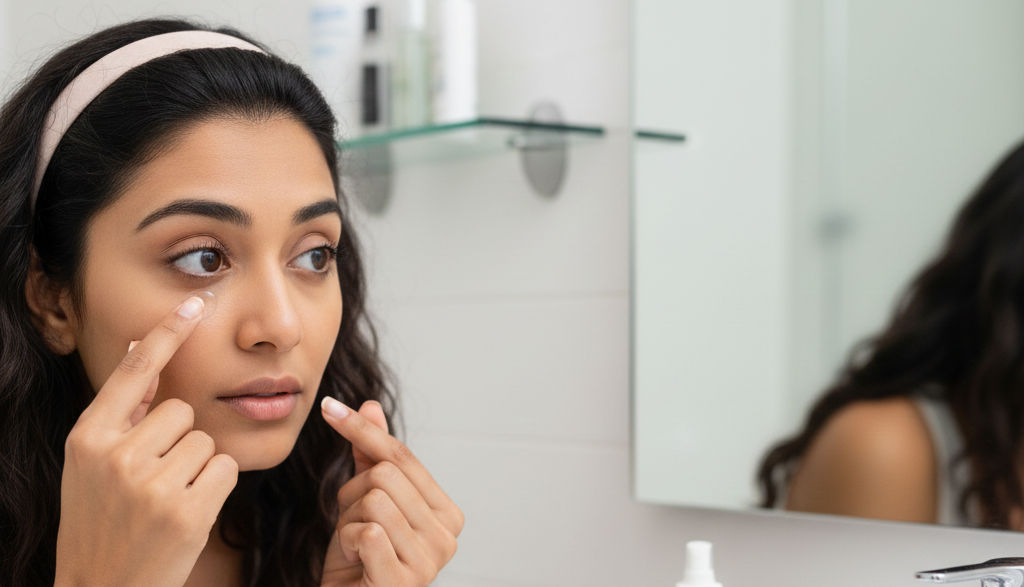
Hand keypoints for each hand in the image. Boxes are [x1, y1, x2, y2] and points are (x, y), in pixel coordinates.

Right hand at [54, 296, 238, 586]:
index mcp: (87, 438)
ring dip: (196, 468)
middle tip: (152, 481)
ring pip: (205, 440)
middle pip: (181, 411)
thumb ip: (119, 412)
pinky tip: (185, 514)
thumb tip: (136, 348)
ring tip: (164, 501)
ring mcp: (149, 483)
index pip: (132, 373)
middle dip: (178, 440)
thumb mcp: (91, 465)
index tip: (194, 303)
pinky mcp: (185, 508)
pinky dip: (213, 489)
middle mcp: (115, 455)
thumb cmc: (103, 522)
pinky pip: (223, 469)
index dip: (165, 335)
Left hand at [319, 398, 463, 585]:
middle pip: (385, 475)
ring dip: (348, 521)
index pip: (402, 456)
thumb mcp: (362, 503)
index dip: (362, 431)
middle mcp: (448, 536)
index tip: (328, 407)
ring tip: (356, 547)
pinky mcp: (403, 580)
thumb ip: (372, 456)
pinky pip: (368, 531)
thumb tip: (370, 405)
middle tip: (354, 527)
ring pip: (373, 500)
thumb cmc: (358, 561)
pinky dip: (348, 541)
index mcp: (447, 513)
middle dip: (352, 495)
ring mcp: (429, 561)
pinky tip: (356, 562)